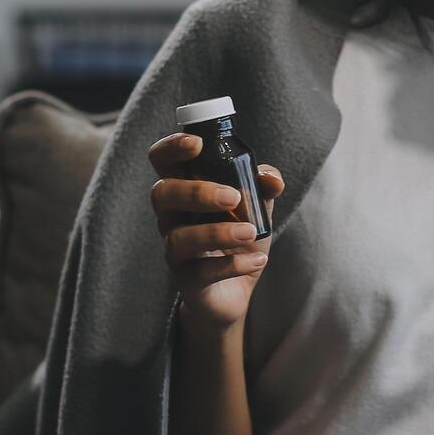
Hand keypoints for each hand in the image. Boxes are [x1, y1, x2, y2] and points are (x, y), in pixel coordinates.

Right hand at [146, 133, 283, 332]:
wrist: (237, 289)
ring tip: (251, 232)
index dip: (171, 147)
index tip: (197, 144)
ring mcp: (175, 249)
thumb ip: (263, 186)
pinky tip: (258, 261)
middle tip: (233, 197)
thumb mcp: (256, 208)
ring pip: (179, 237)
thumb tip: (272, 179)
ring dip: (217, 232)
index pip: (161, 160)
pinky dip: (232, 265)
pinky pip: (201, 271)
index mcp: (184, 189)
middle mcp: (171, 217)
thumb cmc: (239, 239)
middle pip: (162, 194)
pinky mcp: (186, 279)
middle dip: (197, 191)